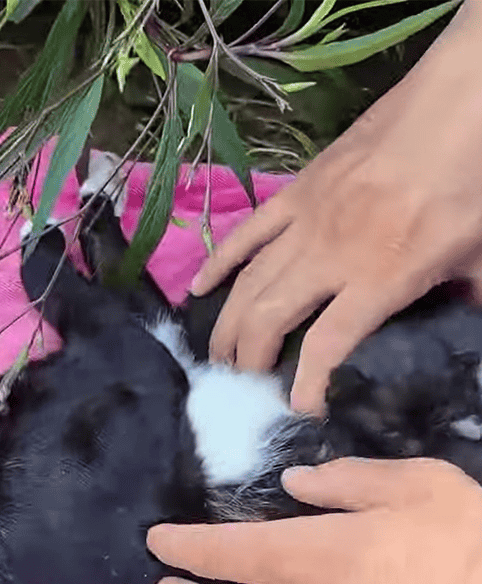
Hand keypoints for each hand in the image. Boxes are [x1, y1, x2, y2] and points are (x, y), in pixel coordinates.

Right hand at [191, 0, 481, 414]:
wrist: (455, 104)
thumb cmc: (471, 180)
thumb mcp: (479, 257)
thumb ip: (462, 304)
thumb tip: (463, 340)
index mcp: (378, 278)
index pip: (325, 347)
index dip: (305, 387)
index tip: (299, 411)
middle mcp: (329, 257)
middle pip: (267, 320)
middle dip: (247, 362)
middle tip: (242, 388)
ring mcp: (305, 222)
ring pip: (248, 284)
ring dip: (228, 325)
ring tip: (218, 358)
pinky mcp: (295, 193)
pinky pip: (245, 235)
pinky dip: (218, 264)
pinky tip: (198, 290)